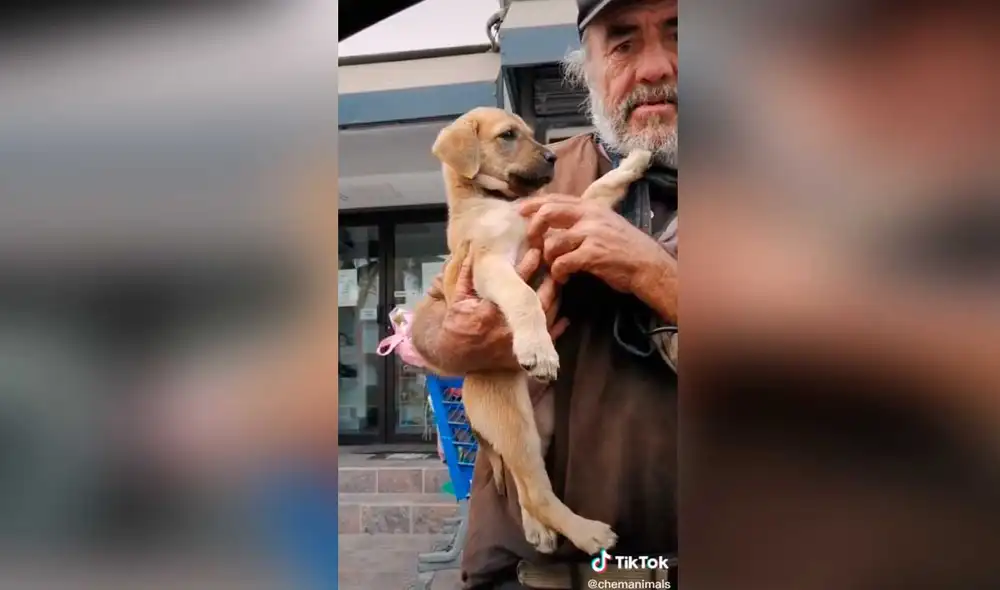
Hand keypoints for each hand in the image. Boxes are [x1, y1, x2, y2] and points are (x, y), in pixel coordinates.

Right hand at [442, 249, 569, 370]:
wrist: (456, 356)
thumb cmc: (457, 325)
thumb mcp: (457, 300)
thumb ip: (466, 277)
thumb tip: (472, 254)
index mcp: (492, 311)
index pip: (516, 283)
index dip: (528, 265)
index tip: (536, 252)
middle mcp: (509, 327)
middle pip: (538, 300)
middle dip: (549, 282)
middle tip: (555, 268)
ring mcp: (518, 342)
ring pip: (546, 317)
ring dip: (555, 300)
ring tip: (559, 285)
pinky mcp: (524, 354)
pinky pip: (546, 339)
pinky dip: (557, 327)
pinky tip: (563, 316)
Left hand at [520, 194, 673, 296]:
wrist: (648, 265)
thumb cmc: (625, 247)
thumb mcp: (605, 223)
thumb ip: (582, 218)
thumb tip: (554, 218)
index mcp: (591, 207)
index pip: (555, 198)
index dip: (533, 203)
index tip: (519, 210)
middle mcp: (590, 216)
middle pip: (548, 213)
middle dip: (533, 229)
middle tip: (532, 243)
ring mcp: (591, 234)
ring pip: (552, 243)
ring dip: (548, 258)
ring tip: (554, 266)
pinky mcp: (592, 255)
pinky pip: (562, 262)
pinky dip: (558, 272)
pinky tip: (563, 277)